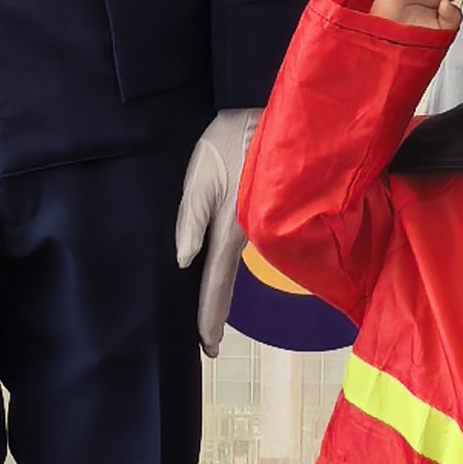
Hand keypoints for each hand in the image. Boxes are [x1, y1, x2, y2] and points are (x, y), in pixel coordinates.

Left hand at [176, 106, 260, 358]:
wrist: (279, 118)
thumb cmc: (235, 139)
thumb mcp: (203, 172)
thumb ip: (191, 216)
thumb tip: (183, 261)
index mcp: (231, 229)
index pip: (216, 282)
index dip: (209, 315)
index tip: (206, 345)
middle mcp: (247, 234)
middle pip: (227, 283)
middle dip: (216, 314)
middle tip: (209, 344)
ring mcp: (256, 225)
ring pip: (233, 268)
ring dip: (222, 294)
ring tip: (210, 319)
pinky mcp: (259, 212)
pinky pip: (238, 251)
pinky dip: (228, 272)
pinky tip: (221, 277)